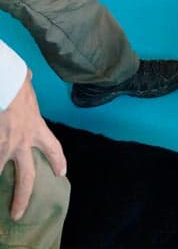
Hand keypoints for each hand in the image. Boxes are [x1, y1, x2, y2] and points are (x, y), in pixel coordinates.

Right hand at [0, 72, 65, 219]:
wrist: (4, 83)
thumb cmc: (14, 81)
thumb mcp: (26, 84)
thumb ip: (27, 85)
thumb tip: (28, 74)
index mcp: (35, 127)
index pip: (53, 147)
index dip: (58, 160)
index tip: (62, 172)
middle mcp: (20, 142)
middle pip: (26, 176)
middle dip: (22, 196)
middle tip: (18, 212)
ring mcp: (3, 147)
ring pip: (0, 172)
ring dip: (0, 182)